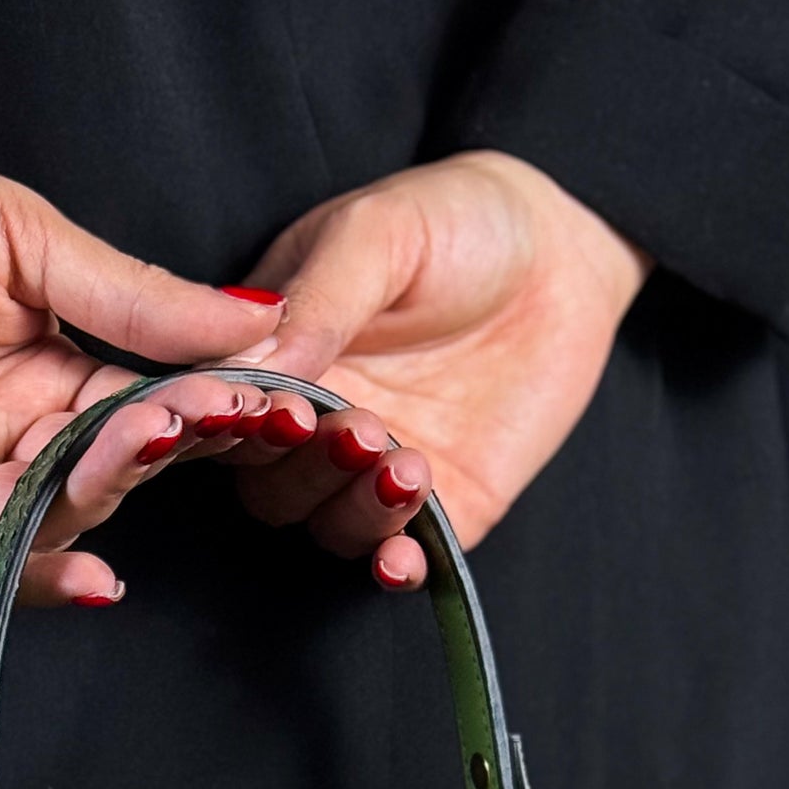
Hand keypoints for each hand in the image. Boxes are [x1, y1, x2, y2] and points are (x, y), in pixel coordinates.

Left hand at [0, 105, 435, 603]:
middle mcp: (3, 440)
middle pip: (94, 487)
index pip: (142, 419)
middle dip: (130, 465)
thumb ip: (135, 299)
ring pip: (31, 539)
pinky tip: (84, 580)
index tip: (258, 415)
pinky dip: (14, 585)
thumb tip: (262, 324)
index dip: (194, 422)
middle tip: (161, 430)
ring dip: (76, 519)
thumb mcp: (26, 239)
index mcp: (50, 372)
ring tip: (99, 477)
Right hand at [237, 152, 650, 563]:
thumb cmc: (457, 221)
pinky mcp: (442, 505)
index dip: (239, 426)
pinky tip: (400, 559)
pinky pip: (399, 556)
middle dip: (305, 470)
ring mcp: (373, 470)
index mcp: (278, 354)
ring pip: (327, 526)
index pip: (227, 414)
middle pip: (268, 485)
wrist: (562, 251)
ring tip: (405, 463)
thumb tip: (255, 364)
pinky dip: (392, 568)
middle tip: (358, 429)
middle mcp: (316, 420)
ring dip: (355, 510)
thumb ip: (319, 300)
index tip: (281, 411)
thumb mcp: (379, 233)